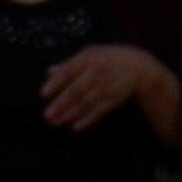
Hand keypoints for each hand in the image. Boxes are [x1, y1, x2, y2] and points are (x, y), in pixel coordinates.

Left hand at [39, 44, 176, 135]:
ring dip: (71, 114)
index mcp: (89, 58)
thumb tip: (49, 72)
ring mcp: (107, 86)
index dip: (56, 83)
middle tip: (47, 114)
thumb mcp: (89, 55)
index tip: (43, 94)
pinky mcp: (114, 99)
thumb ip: (69, 65)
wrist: (138, 67)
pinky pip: (100, 111)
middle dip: (62, 103)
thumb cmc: (107, 59)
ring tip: (56, 122)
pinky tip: (76, 127)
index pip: (70, 70)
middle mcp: (98, 71)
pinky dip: (88, 119)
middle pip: (77, 89)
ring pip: (87, 102)